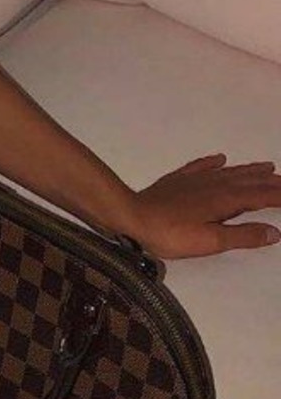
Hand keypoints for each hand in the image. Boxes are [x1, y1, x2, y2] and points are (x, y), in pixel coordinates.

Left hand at [128, 153, 280, 258]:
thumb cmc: (173, 235)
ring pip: (228, 172)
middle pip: (247, 180)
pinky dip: (213, 162)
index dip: (278, 194)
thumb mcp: (212, 240)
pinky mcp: (177, 180)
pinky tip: (219, 158)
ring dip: (249, 169)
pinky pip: (200, 167)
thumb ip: (243, 235)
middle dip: (269, 180)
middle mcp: (213, 184)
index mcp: (224, 199)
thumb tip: (275, 231)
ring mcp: (194, 180)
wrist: (132, 218)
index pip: (259, 195)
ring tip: (266, 166)